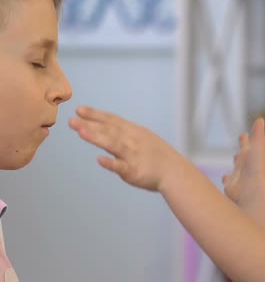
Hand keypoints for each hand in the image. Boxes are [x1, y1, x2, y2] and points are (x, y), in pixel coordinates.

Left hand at [69, 106, 185, 191]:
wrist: (175, 172)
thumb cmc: (158, 156)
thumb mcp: (143, 138)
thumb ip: (124, 135)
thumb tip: (103, 129)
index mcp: (134, 132)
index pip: (112, 120)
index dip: (96, 114)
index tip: (79, 109)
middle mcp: (132, 141)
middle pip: (109, 131)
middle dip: (90, 125)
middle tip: (71, 121)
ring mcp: (133, 155)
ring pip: (113, 144)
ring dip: (96, 137)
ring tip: (80, 132)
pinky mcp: (134, 171)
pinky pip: (121, 166)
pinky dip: (111, 163)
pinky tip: (99, 160)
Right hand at [222, 118, 264, 205]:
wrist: (251, 193)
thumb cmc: (256, 169)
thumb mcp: (258, 147)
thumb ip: (258, 134)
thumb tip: (261, 119)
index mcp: (254, 157)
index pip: (250, 145)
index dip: (248, 138)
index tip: (247, 132)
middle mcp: (247, 166)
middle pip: (245, 153)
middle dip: (243, 146)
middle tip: (242, 138)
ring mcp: (239, 176)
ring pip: (238, 167)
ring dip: (237, 162)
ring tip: (236, 157)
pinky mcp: (231, 186)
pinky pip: (228, 181)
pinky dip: (227, 178)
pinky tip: (225, 178)